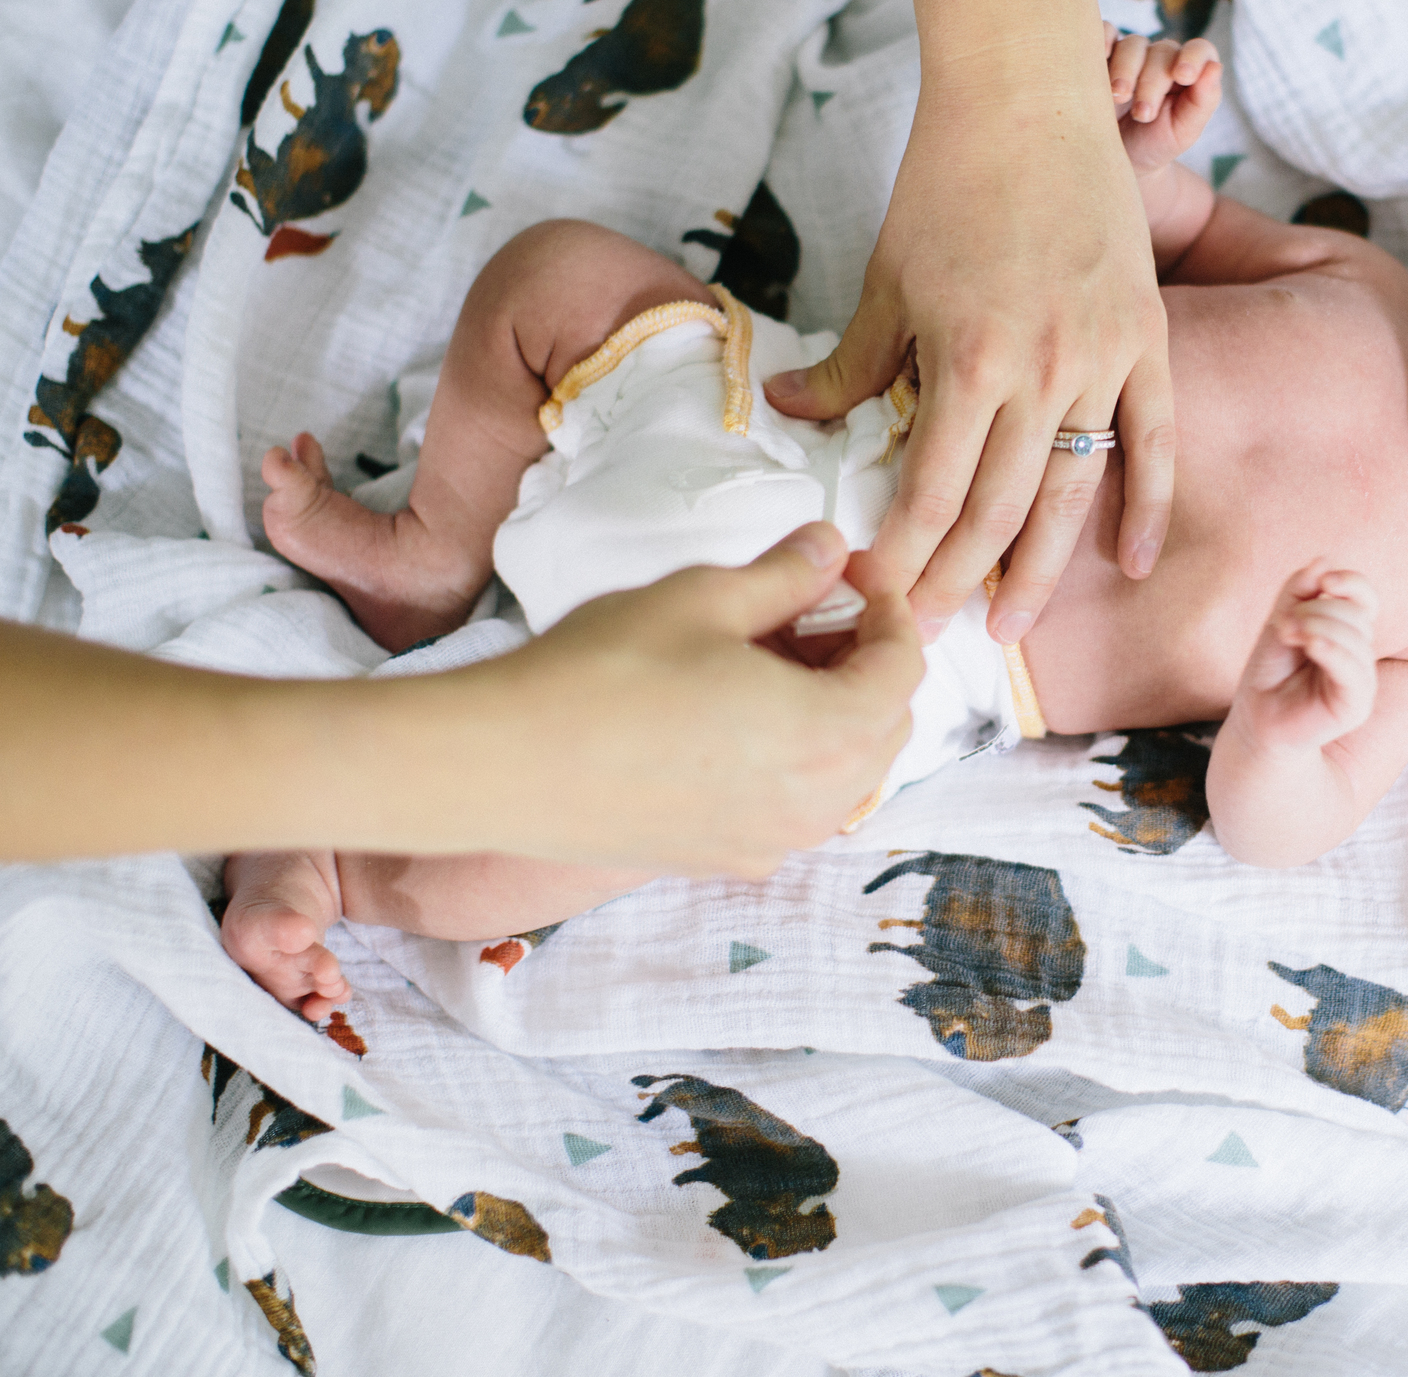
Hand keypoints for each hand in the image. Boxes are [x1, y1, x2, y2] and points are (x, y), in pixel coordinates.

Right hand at [440, 523, 923, 876]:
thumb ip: (787, 574)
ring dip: (832, 711)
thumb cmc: (601, 673)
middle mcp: (816, 803)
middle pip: (886, 725)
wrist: (504, 764)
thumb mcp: (704, 597)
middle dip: (864, 660)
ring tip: (768, 657)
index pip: (903, 667)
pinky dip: (795, 760)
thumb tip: (831, 548)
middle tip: (809, 607)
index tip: (850, 572)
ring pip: (846, 773)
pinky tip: (735, 714)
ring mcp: (772, 841)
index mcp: (827, 734)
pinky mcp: (727, 859)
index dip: (887, 607)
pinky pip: (797, 808)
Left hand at [764, 38, 1172, 643]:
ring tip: (1010, 626)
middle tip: (932, 634)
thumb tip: (794, 415)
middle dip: (960, 581)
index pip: (934, 492)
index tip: (879, 600)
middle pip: (1000, 511)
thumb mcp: (885, 276)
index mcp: (968, 361)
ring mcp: (1102, 359)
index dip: (904, 555)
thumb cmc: (946, 179)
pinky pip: (1153, 440)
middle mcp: (1042, 372)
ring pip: (1072, 490)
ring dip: (1040, 568)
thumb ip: (851, 363)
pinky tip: (1133, 561)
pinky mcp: (1146, 338)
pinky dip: (1144, 503)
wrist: (1027, 96)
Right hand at [1106, 28, 1221, 174]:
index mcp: (1188, 74)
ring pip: (1133, 44)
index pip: (1199, 51)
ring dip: (1126, 69)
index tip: (1182, 76)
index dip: (1193, 58)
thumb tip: (1215, 67)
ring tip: (1118, 97)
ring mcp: (1131, 55)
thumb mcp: (1183, 132)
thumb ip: (1203, 101)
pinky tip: (1099, 58)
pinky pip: (1104, 32)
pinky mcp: (1102, 55)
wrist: (1119, 158)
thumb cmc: (1155, 145)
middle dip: (1153, 82)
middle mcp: (1161, 58)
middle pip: (1162, 51)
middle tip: (1143, 114)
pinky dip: (1102, 39)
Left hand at [1225, 566, 1379, 753]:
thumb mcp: (1280, 622)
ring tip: (1287, 637)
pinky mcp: (1357, 704)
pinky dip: (1331, 649)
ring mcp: (1362, 680)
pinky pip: (1353, 668)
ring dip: (1316, 626)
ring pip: (1355, 637)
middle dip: (1316, 609)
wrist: (1258, 722)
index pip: (1365, 597)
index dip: (1351, 582)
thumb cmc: (1270, 673)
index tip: (1325, 580)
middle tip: (1284, 625)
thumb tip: (1323, 560)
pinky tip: (1310, 645)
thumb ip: (1299, 592)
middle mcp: (1360, 655)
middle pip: (1355, 613)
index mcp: (1347, 633)